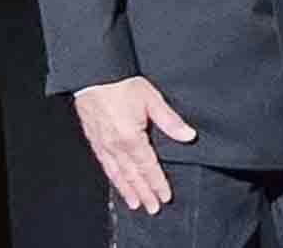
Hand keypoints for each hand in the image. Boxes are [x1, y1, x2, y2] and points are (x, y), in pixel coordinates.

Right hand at [72, 75, 196, 213]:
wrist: (94, 74)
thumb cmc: (122, 84)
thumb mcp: (152, 99)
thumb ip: (170, 121)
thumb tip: (189, 136)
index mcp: (130, 138)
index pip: (148, 167)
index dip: (157, 183)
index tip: (165, 196)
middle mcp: (115, 145)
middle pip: (132, 175)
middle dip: (143, 193)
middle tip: (152, 208)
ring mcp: (102, 144)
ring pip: (116, 173)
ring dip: (127, 189)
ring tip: (134, 203)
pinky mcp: (94, 139)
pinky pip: (104, 164)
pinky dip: (112, 177)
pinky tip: (116, 181)